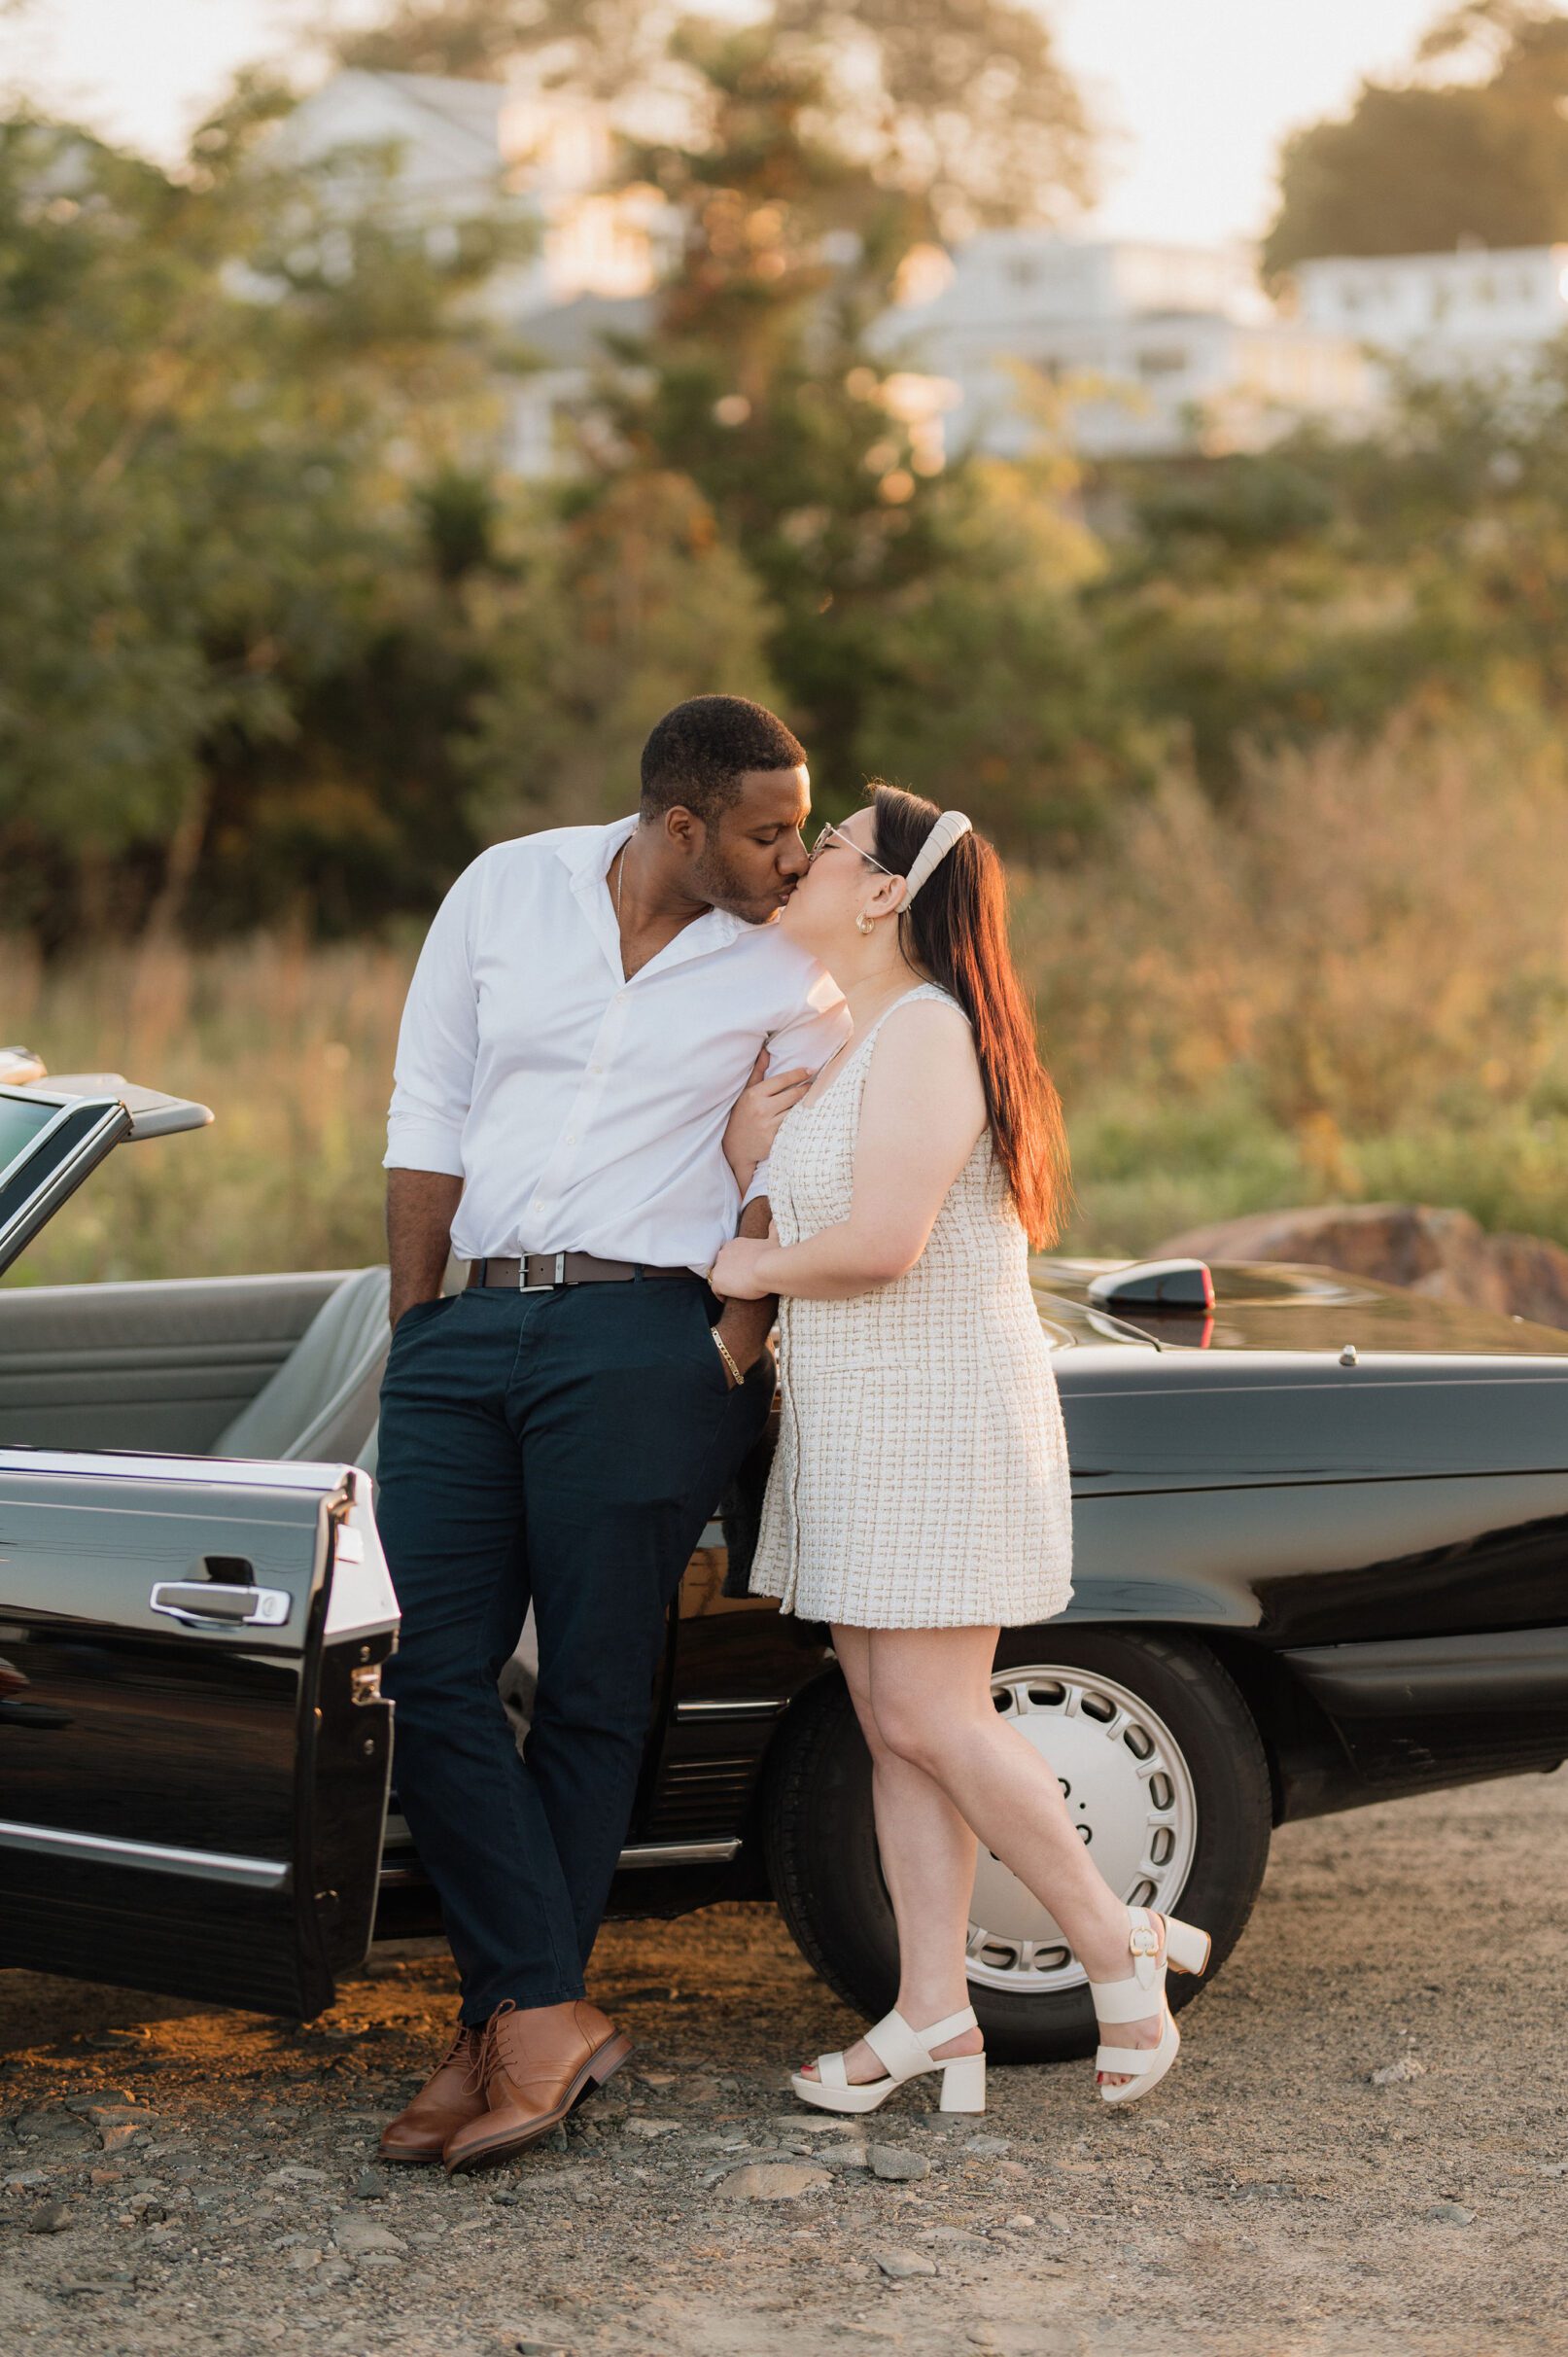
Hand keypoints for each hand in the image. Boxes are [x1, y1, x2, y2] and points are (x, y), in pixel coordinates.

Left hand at [710, 1235, 773, 1301]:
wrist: (768, 1268)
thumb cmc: (773, 1255)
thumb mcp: (773, 1239)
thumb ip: (773, 1230)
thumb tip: (775, 1221)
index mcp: (735, 1244)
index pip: (729, 1254)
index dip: (735, 1264)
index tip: (744, 1271)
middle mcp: (724, 1252)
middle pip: (722, 1265)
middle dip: (729, 1272)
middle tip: (740, 1282)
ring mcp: (719, 1266)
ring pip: (717, 1277)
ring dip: (724, 1283)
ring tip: (735, 1292)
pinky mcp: (718, 1281)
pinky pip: (715, 1290)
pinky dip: (721, 1295)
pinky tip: (728, 1299)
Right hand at [723, 1048, 810, 1187]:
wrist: (735, 1148)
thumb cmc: (741, 1116)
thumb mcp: (746, 1092)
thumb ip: (758, 1072)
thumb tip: (765, 1051)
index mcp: (754, 1095)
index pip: (781, 1080)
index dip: (798, 1074)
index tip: (810, 1070)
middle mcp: (761, 1109)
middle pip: (793, 1095)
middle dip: (807, 1088)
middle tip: (816, 1084)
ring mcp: (768, 1125)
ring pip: (795, 1110)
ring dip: (807, 1104)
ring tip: (815, 1097)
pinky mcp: (774, 1139)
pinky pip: (793, 1125)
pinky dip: (801, 1119)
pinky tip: (808, 1114)